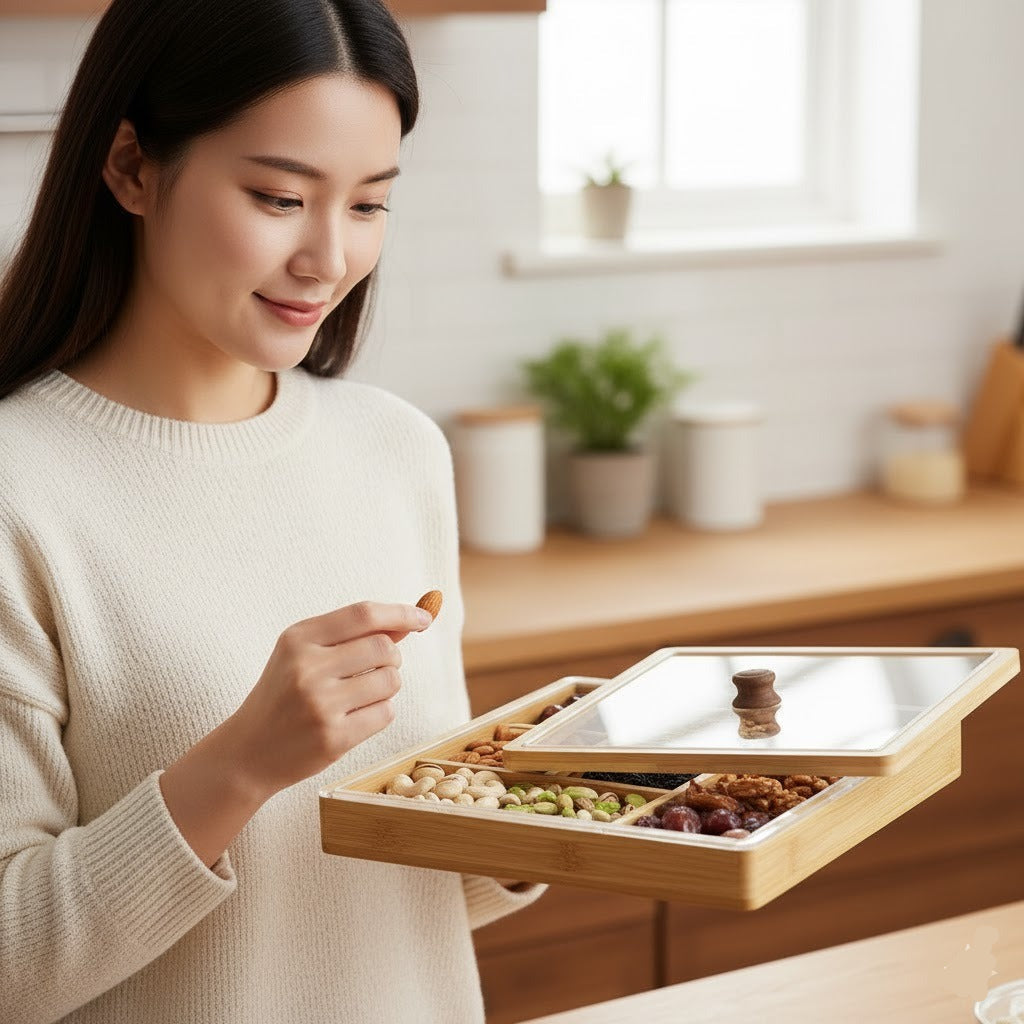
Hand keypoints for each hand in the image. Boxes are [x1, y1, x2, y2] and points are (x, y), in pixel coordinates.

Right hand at [223, 600, 433, 800]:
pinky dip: (380, 712)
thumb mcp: (303, 654)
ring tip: (361, 694)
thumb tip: (408, 622)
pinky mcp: (334, 737)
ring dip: (387, 686)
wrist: (248, 751)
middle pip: (384, 647)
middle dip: (391, 657)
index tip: (424, 618)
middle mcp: (307, 668)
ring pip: (391, 681)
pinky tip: (355, 717)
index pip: (363, 614)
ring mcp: (320, 704)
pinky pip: (386, 713)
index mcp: (298, 638)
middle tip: (377, 668)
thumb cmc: (284, 695)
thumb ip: (352, 635)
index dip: (400, 613)